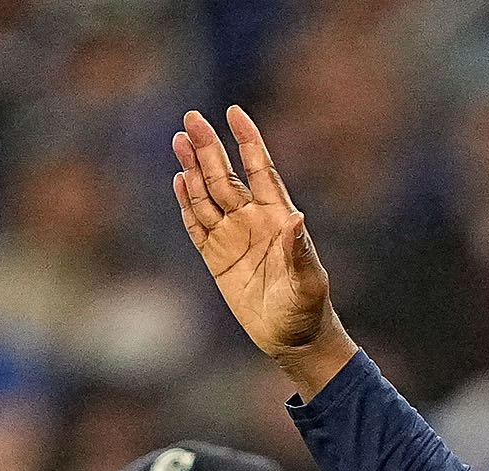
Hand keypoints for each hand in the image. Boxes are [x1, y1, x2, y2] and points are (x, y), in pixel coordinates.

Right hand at [172, 107, 352, 395]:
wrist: (293, 339)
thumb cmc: (308, 309)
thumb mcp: (309, 282)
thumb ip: (299, 251)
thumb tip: (296, 218)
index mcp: (277, 218)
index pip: (260, 170)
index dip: (248, 141)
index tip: (235, 113)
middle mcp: (252, 220)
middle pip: (226, 176)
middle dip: (209, 148)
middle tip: (191, 118)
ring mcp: (232, 237)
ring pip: (207, 195)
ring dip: (193, 169)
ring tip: (179, 141)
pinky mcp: (216, 257)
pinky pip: (197, 225)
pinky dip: (187, 204)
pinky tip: (180, 181)